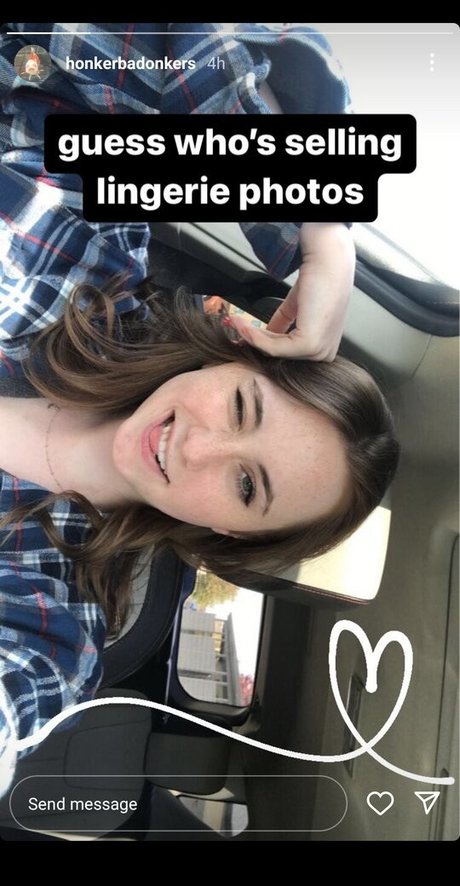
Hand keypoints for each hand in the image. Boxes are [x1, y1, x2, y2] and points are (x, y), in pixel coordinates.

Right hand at [231, 223, 354, 360]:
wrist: (327, 262)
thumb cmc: (320, 279)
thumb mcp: (296, 307)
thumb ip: (282, 323)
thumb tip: (266, 333)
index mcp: (324, 346)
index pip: (289, 353)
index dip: (265, 344)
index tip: (246, 335)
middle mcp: (324, 353)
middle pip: (281, 355)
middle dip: (255, 341)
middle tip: (237, 329)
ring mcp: (318, 351)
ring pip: (275, 352)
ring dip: (252, 337)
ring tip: (237, 323)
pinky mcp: (309, 345)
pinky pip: (274, 346)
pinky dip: (255, 336)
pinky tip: (244, 325)